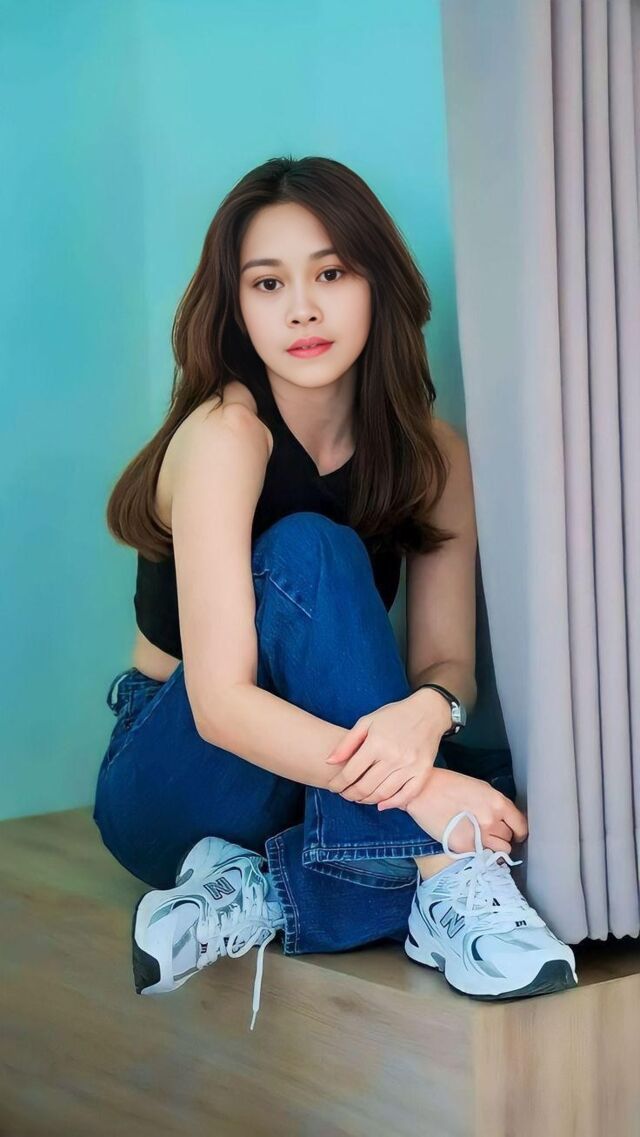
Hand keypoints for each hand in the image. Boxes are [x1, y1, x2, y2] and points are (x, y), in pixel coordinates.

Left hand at [324, 691, 452, 809]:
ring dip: (367, 800)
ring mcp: (410, 766)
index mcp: (376, 743)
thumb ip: (347, 743)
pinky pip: (407, 795)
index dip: (338, 784)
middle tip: (344, 795)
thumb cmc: (394, 716)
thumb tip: (329, 761)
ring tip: (359, 798)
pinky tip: (381, 804)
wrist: (427, 712)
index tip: (333, 787)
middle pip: (365, 787)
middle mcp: (393, 756)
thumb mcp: (367, 722)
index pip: (350, 772)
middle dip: (350, 794)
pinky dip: (392, 804)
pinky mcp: (423, 772)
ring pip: (383, 794)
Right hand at [406, 766, 528, 855]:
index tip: (515, 833)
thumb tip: (506, 820)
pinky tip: (468, 842)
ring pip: (499, 850)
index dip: (519, 831)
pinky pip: (481, 855)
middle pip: (508, 838)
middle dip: (502, 835)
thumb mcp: (480, 788)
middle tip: (489, 831)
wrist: (422, 792)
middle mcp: (492, 821)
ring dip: (493, 846)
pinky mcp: (464, 847)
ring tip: (480, 839)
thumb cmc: (450, 785)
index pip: (521, 826)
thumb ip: (496, 805)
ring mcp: (479, 836)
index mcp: (498, 803)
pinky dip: (478, 851)